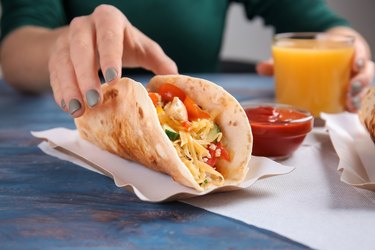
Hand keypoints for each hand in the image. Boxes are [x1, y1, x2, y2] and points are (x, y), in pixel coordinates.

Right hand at [48, 4, 177, 117]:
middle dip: (86, 75)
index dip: (110, 55)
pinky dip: (60, 92)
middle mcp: (83, 27)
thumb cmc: (122, 44)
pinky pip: (54, 74)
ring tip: (78, 111)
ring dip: (70, 88)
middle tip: (95, 101)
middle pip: (80, 48)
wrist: (89, 38)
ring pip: (63, 63)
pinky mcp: (55, 57)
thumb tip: (174, 77)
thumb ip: (158, 60)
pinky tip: (69, 108)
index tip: (113, 78)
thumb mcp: (141, 47)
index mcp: (108, 20)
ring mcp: (66, 41)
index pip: (108, 35)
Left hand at [256, 27, 373, 112]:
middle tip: (351, 89)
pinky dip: (354, 105)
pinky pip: (356, 98)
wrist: (325, 50)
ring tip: (350, 105)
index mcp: (345, 49)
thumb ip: (280, 61)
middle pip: (365, 73)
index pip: (359, 51)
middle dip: (361, 82)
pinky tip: (349, 111)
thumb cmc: (315, 52)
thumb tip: (260, 68)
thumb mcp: (299, 54)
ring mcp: (352, 78)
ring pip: (363, 87)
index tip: (355, 65)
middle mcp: (353, 64)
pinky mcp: (349, 91)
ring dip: (358, 96)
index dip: (360, 58)